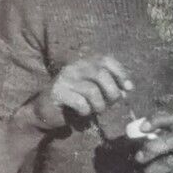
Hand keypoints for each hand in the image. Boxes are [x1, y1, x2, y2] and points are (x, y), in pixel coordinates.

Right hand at [17, 55, 132, 131]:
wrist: (45, 110)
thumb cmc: (74, 100)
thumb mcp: (94, 91)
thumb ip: (109, 87)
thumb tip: (125, 90)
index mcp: (83, 62)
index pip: (106, 60)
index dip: (121, 73)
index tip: (128, 88)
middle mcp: (73, 67)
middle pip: (100, 74)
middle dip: (112, 92)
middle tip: (112, 103)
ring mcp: (64, 79)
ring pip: (92, 91)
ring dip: (100, 105)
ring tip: (96, 110)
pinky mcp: (57, 92)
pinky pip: (80, 103)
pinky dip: (86, 111)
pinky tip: (82, 113)